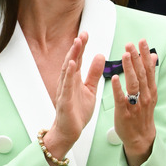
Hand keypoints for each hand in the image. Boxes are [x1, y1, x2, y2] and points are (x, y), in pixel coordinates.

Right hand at [46, 33, 104, 165]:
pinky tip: (72, 64)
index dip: (81, 46)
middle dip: (76, 47)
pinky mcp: (65, 101)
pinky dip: (69, 74)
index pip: (78, 59)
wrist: (69, 132)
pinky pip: (66, 86)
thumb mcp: (90, 89)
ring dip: (72, 56)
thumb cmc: (78, 111)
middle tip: (82, 34)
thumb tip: (100, 56)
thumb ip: (94, 73)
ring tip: (77, 43)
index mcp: (74, 79)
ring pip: (67, 71)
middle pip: (71, 61)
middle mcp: (67, 83)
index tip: (85, 34)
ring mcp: (65, 91)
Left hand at [111, 40, 157, 165]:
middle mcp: (145, 96)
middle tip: (130, 44)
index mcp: (150, 90)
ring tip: (125, 55)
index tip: (142, 41)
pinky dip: (119, 88)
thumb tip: (152, 57)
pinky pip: (122, 99)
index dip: (145, 55)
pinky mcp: (125, 113)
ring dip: (129, 69)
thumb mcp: (149, 93)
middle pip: (141, 74)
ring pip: (133, 84)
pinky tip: (115, 78)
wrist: (140, 138)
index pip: (148, 69)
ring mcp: (135, 105)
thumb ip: (149, 75)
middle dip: (136, 58)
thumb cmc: (142, 114)